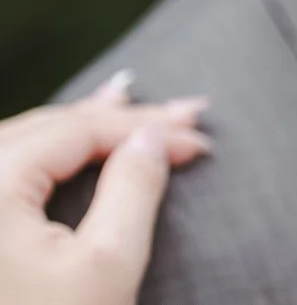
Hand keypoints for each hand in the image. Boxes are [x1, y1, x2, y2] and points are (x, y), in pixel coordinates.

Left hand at [0, 74, 211, 304]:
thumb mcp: (106, 265)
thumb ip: (133, 189)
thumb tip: (152, 140)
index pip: (80, 130)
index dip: (148, 127)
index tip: (199, 136)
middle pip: (51, 127)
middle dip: (123, 118)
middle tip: (186, 114)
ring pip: (26, 142)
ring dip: (85, 129)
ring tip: (134, 111)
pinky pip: (7, 165)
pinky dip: (50, 152)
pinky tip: (72, 142)